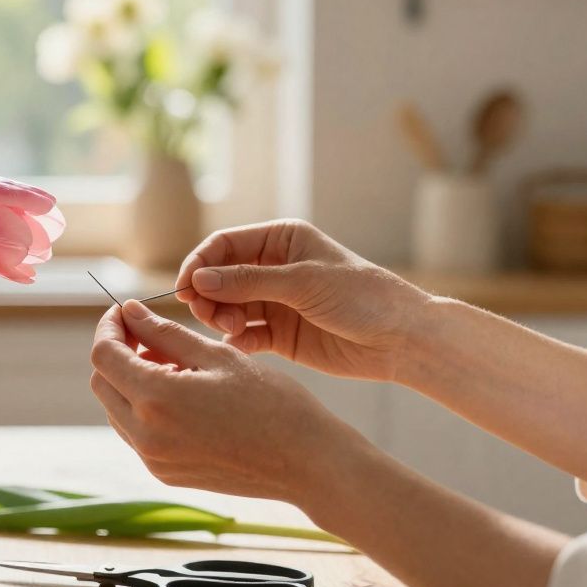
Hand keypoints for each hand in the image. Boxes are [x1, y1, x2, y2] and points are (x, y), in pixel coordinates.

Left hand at [89, 300, 366, 504]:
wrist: (307, 464)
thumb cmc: (272, 403)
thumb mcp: (218, 355)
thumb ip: (164, 332)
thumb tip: (129, 311)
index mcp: (156, 400)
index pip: (103, 355)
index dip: (109, 327)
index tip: (126, 312)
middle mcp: (145, 436)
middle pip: (102, 382)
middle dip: (118, 351)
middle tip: (151, 334)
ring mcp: (154, 460)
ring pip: (116, 409)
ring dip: (130, 380)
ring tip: (173, 362)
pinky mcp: (166, 474)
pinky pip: (136, 433)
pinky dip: (145, 407)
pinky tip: (181, 392)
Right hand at [175, 219, 431, 381]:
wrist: (401, 340)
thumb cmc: (362, 297)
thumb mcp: (303, 282)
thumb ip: (248, 281)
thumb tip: (198, 279)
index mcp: (281, 241)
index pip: (224, 245)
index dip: (199, 264)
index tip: (185, 287)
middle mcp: (273, 269)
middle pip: (218, 278)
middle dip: (208, 295)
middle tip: (212, 316)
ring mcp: (274, 303)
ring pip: (226, 308)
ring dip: (220, 318)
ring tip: (232, 331)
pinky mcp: (279, 335)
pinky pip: (243, 335)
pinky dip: (236, 340)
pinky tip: (242, 345)